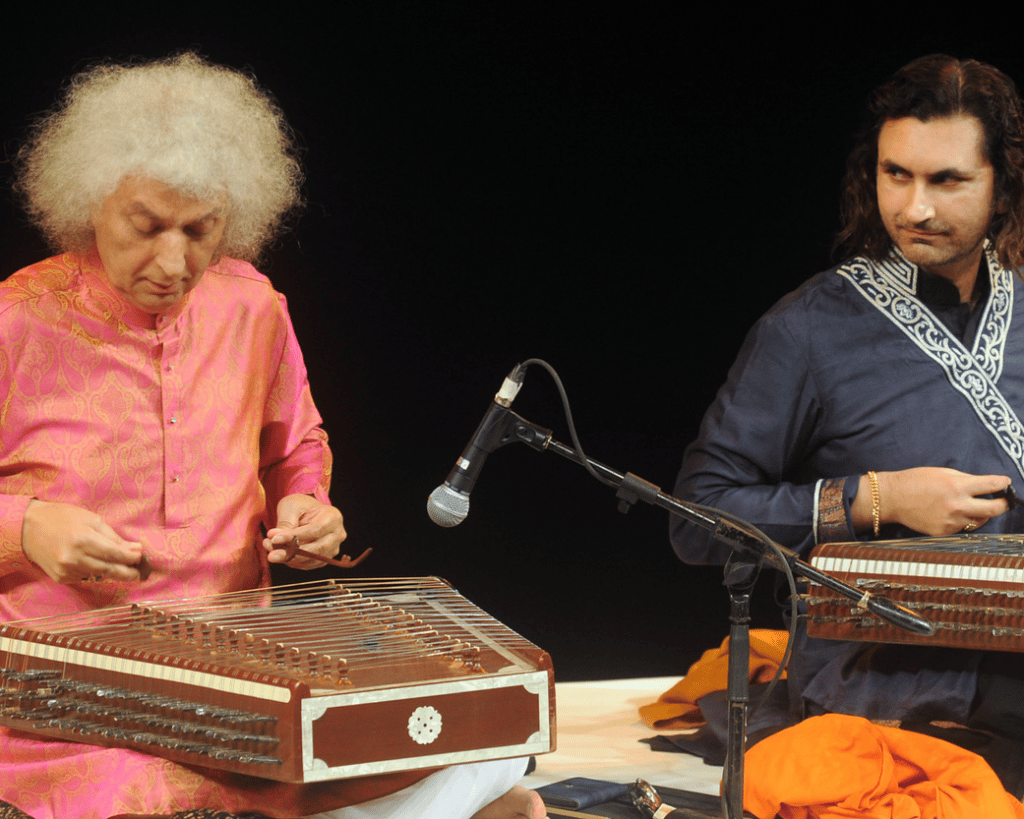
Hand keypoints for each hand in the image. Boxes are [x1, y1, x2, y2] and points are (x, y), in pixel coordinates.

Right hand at [21, 499, 145, 583]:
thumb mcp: (91, 520)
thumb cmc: (62, 518)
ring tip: (121, 565)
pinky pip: (86, 577)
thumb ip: (113, 537)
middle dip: (128, 573)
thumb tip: (135, 550)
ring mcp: (66, 571)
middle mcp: (74, 559)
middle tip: (139, 573)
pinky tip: (94, 563)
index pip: (115, 554)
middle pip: (110, 570)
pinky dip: (94, 572)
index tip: (141, 557)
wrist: (27, 529)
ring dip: (112, 572)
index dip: (132, 558)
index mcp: (83, 540)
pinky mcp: (61, 578)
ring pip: (99, 575)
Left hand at [263, 494, 346, 569]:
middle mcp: (337, 534)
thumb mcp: (291, 507)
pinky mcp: (324, 558)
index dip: (295, 537)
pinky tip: (280, 554)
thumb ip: (285, 523)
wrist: (307, 511)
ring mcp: (333, 548)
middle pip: (317, 549)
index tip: (275, 539)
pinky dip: (292, 562)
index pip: (315, 530)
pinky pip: (308, 565)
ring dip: (289, 559)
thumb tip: (274, 540)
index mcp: (333, 517)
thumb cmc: (301, 506)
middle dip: (292, 554)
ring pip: (312, 560)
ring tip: (271, 551)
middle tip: (271, 555)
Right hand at [854, 467, 1010, 535]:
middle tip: (1004, 501)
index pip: (993, 485)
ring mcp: (951, 521)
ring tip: (970, 506)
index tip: (1005, 483)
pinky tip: (950, 513)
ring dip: (980, 513)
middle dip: (1004, 504)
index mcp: (957, 486)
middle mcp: (957, 505)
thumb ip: (966, 479)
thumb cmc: (915, 481)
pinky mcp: (944, 532)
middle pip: (995, 509)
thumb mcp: (943, 472)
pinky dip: (962, 521)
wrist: (892, 498)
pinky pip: (963, 528)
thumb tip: (986, 485)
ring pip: (979, 521)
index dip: (1003, 484)